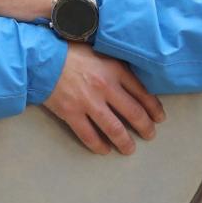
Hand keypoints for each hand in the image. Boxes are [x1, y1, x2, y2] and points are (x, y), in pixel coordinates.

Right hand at [43, 43, 165, 155]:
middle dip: (145, 127)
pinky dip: (98, 146)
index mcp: (115, 69)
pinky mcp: (71, 113)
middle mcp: (106, 87)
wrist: (42, 57)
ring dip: (124, 142)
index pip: (143, 92)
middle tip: (150, 135)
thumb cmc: (71, 51)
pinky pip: (88, 135)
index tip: (159, 117)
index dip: (154, 108)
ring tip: (129, 149)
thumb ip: (117, 66)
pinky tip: (104, 150)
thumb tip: (134, 81)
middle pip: (133, 113)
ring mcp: (88, 102)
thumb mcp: (100, 51)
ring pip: (114, 129)